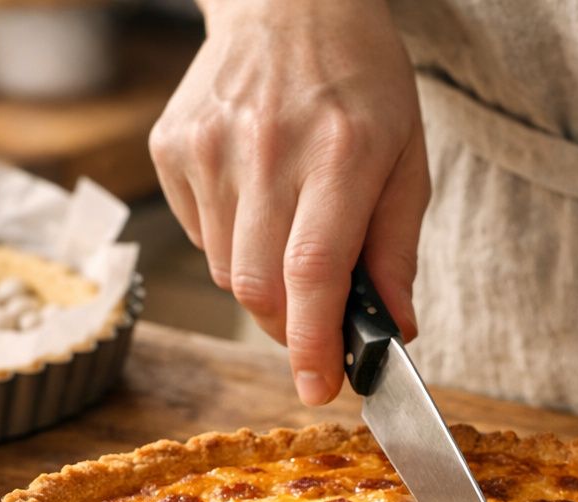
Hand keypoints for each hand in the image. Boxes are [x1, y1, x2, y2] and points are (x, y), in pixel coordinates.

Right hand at [150, 0, 428, 404]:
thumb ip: (397, 250)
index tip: (319, 387)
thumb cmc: (360, 82)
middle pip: (259, 288)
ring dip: (263, 284)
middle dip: (291, 329)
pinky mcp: (171, 150)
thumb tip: (396, 331)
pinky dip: (232, 247)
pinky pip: (200, 240)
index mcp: (339, 153)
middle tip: (318, 325)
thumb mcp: (407, 157)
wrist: (286, 2)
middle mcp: (266, 150)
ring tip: (292, 233)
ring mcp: (208, 149)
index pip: (313, 272)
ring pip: (226, 273)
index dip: (312, 343)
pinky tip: (258, 201)